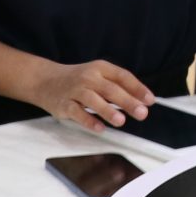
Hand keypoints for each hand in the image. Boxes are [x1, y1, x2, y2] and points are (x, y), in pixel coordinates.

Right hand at [36, 59, 154, 128]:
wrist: (45, 80)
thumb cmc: (78, 80)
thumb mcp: (98, 76)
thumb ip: (118, 86)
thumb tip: (142, 100)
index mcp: (100, 68)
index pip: (122, 76)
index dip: (137, 88)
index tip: (150, 100)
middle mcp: (88, 77)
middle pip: (110, 89)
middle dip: (127, 101)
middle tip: (142, 113)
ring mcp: (75, 90)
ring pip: (93, 100)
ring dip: (108, 110)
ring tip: (121, 121)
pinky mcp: (64, 104)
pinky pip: (77, 113)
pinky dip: (88, 120)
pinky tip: (99, 128)